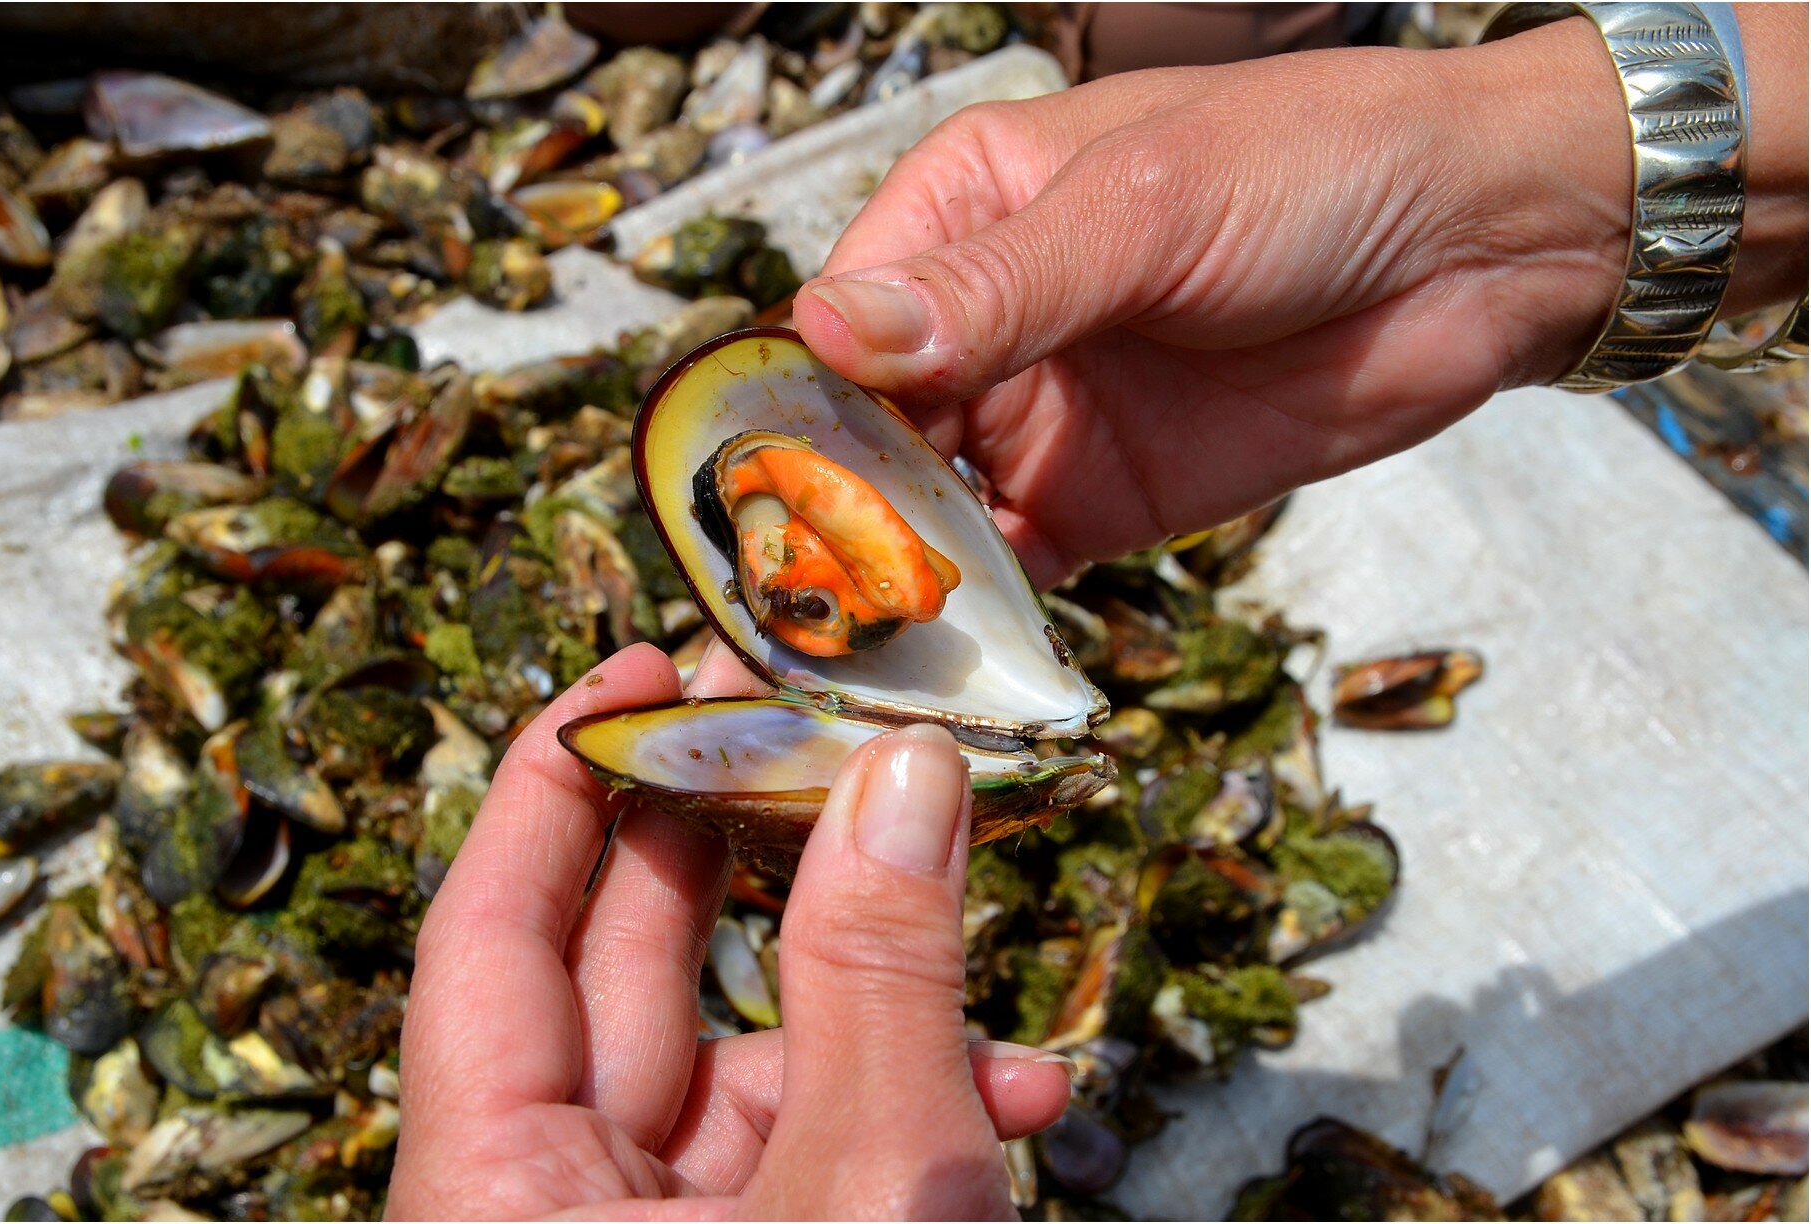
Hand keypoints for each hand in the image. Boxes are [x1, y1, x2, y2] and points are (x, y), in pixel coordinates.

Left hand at [386, 642, 1072, 1218]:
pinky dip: (899, 1111)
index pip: (486, 933)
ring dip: (878, 1002)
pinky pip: (798, 1151)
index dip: (556, 780)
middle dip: (735, 843)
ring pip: (738, 1067)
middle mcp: (545, 1209)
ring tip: (965, 911)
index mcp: (494, 1194)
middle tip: (800, 717)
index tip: (637, 668)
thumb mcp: (870, 1184)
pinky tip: (1013, 1091)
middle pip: (621, 976)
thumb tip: (904, 770)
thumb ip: (878, 978)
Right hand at [796, 12, 1806, 587]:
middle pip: (859, 434)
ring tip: (838, 663)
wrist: (1485, 246)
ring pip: (921, 513)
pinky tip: (943, 667)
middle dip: (820, 520)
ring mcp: (1034, 418)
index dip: (792, 414)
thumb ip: (999, 287)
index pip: (834, 323)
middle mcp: (978, 321)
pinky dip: (975, 620)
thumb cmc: (1314, 170)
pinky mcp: (1097, 505)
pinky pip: (1009, 571)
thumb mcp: (1148, 213)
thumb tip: (828, 334)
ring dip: (886, 583)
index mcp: (961, 209)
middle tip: (776, 617)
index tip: (756, 507)